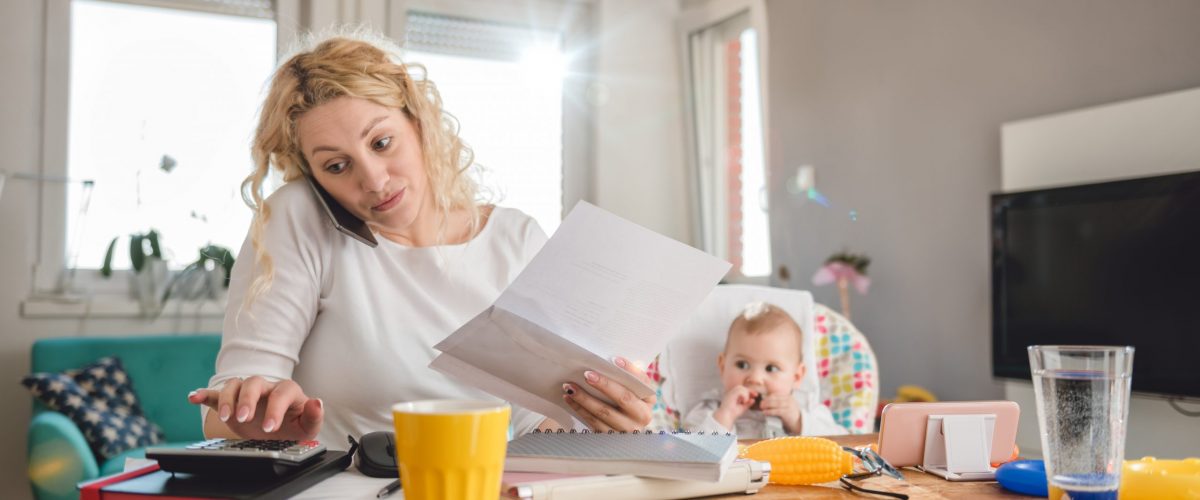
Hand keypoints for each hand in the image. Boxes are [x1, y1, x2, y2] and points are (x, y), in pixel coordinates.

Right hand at [187, 376, 323, 439]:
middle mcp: (265, 388)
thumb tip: (317, 402)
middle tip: (243, 419)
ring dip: (227, 399)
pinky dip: (204, 394)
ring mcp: (246, 394)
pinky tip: (194, 397)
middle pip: (253, 383)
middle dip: (247, 400)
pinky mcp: (231, 402)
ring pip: (234, 385)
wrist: (279, 431)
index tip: (269, 428)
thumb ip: (314, 415)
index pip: (281, 393)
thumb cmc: (295, 425)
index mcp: (286, 392)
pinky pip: (215, 394)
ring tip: (226, 417)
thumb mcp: (308, 427)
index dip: (275, 409)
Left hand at [561, 357, 654, 431]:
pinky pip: (593, 422)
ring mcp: (627, 430)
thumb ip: (626, 375)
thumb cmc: (626, 399)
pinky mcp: (611, 437)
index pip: (642, 381)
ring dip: (584, 398)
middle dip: (604, 385)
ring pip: (604, 412)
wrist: (624, 426)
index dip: (630, 370)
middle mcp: (642, 416)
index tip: (614, 359)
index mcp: (649, 399)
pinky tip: (569, 398)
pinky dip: (579, 409)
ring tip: (569, 386)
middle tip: (587, 374)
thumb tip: (612, 361)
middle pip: (623, 398)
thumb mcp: (633, 389)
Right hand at [713, 386, 756, 429]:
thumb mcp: (742, 408)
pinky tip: (744, 401)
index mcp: (733, 396)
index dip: (750, 391)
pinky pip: (740, 391)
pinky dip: (744, 396)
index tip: (756, 395)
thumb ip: (748, 404)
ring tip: (745, 402)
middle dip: (750, 390)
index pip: (742, 390)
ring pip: (741, 388)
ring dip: (746, 394)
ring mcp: (730, 393)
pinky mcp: (730, 394)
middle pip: (742, 387)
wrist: (726, 417)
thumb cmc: (732, 414)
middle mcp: (731, 393)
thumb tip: (753, 400)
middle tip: (755, 395)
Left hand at [759, 392, 801, 433]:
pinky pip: (776, 411)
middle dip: (766, 401)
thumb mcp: (787, 406)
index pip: (776, 394)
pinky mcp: (787, 413)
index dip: (768, 397)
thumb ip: (780, 403)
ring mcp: (789, 406)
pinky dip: (769, 411)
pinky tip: (765, 413)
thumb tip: (767, 402)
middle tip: (761, 404)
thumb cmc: (792, 416)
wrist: (800, 424)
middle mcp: (789, 400)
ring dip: (766, 405)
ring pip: (775, 403)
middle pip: (774, 398)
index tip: (763, 400)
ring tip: (762, 408)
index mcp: (789, 397)